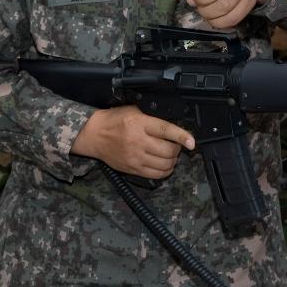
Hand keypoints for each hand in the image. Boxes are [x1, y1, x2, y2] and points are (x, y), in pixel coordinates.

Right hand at [71, 105, 194, 178]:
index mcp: (140, 123)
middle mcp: (138, 141)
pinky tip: (165, 165)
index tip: (191, 142)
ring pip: (165, 164)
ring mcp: (136, 157)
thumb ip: (152, 117)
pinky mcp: (133, 169)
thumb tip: (174, 125)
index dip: (182, 137)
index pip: (166, 130)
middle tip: (176, 145)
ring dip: (173, 160)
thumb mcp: (133, 111)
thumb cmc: (114, 120)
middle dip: (177, 148)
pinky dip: (165, 171)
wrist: (94, 135)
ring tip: (170, 154)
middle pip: (168, 151)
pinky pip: (156, 175)